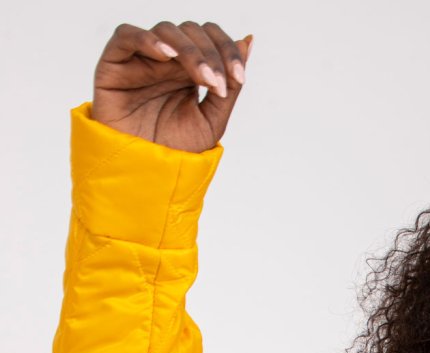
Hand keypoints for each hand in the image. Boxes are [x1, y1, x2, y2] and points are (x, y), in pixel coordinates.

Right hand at [92, 20, 252, 151]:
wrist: (146, 175)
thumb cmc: (175, 151)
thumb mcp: (211, 121)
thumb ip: (229, 86)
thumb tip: (246, 41)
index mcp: (188, 70)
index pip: (209, 38)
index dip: (226, 50)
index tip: (239, 78)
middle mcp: (165, 60)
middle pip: (190, 31)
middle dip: (211, 54)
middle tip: (218, 84)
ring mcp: (141, 59)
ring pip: (165, 31)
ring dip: (189, 50)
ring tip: (202, 78)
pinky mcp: (114, 63)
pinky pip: (126, 35)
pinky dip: (147, 39)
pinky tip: (167, 55)